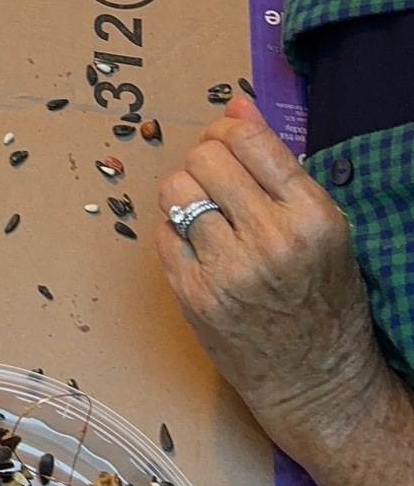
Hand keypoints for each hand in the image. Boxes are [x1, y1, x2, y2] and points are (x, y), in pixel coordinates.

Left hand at [157, 98, 386, 457]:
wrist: (317, 382)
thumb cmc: (324, 297)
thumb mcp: (320, 225)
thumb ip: (276, 162)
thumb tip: (237, 103)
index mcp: (311, 216)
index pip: (248, 140)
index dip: (227, 131)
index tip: (228, 142)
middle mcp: (270, 240)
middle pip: (204, 159)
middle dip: (205, 161)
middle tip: (217, 182)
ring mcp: (227, 270)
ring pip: (175, 191)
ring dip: (185, 193)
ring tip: (207, 213)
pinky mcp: (193, 295)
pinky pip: (161, 232)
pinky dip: (174, 230)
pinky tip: (200, 245)